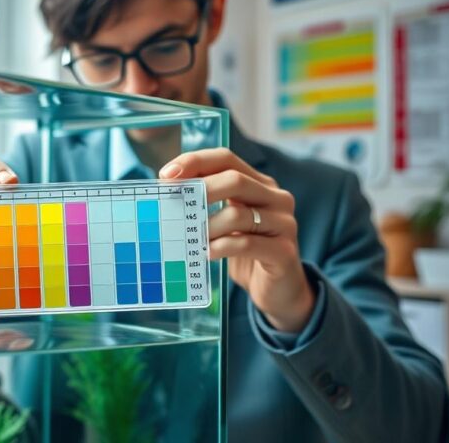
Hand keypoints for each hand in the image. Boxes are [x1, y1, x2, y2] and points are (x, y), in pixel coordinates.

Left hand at [160, 148, 314, 332]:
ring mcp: (284, 224)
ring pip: (238, 214)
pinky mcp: (284, 252)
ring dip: (206, 227)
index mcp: (260, 183)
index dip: (194, 162)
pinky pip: (246, 244)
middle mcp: (276, 198)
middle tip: (176, 207)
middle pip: (235, 180)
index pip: (226, 158)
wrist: (278, 289)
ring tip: (190, 239)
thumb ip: (205, 204)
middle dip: (200, 190)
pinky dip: (220, 247)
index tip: (164, 175)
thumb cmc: (244, 251)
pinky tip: (207, 253)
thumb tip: (164, 190)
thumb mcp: (224, 222)